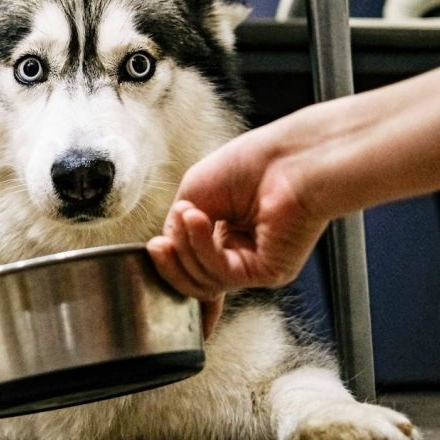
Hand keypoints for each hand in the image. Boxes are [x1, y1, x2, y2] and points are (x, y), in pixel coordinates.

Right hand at [147, 120, 329, 336]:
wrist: (284, 158)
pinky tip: (196, 220)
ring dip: (186, 247)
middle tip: (158, 244)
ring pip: (204, 280)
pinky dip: (203, 248)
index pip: (193, 266)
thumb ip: (177, 230)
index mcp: (224, 235)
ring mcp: (253, 265)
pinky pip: (223, 274)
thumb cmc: (247, 166)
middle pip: (193, 280)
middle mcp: (240, 254)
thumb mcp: (193, 196)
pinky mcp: (267, 272)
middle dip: (171, 263)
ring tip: (186, 215)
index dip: (171, 268)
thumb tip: (165, 255)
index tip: (154, 250)